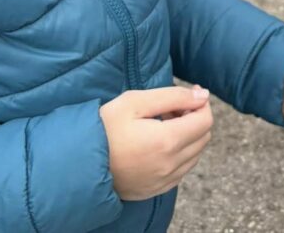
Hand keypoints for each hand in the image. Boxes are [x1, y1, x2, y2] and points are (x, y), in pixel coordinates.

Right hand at [99, 85, 212, 200]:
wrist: (77, 163)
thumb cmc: (104, 127)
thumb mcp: (135, 101)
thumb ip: (173, 96)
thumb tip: (202, 95)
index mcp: (167, 141)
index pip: (206, 120)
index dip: (201, 102)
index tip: (188, 94)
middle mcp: (170, 165)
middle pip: (203, 137)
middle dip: (194, 117)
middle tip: (172, 107)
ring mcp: (163, 181)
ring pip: (195, 154)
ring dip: (188, 136)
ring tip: (164, 124)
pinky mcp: (155, 190)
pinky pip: (182, 170)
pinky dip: (180, 154)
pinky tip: (159, 144)